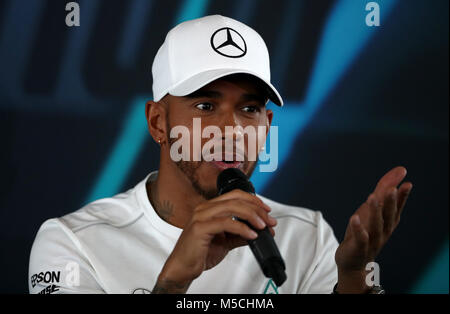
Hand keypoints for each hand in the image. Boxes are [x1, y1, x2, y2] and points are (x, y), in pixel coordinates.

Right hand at [152, 190, 276, 292]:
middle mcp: (204, 208)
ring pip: (232, 208)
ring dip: (252, 216)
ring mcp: (201, 216)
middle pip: (236, 199)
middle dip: (257, 209)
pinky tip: (251, 235)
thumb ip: (240, 235)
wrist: (183, 268)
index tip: (266, 210)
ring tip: (263, 226)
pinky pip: (226, 223)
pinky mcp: (199, 228)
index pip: (235, 195)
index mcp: (209, 208)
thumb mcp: (225, 242)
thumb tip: (259, 231)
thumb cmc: (199, 253)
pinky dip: (242, 229)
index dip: (253, 200)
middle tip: (269, 220)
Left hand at [335, 166, 412, 292]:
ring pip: (375, 226)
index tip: (407, 184)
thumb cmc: (365, 231)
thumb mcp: (373, 208)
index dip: (402, 197)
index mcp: (388, 222)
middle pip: (388, 217)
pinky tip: (355, 218)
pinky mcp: (358, 248)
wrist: (353, 262)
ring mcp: (372, 241)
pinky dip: (359, 229)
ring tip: (372, 197)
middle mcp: (383, 232)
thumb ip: (384, 189)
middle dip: (391, 204)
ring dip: (375, 212)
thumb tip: (401, 170)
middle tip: (392, 189)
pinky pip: (360, 239)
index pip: (397, 208)